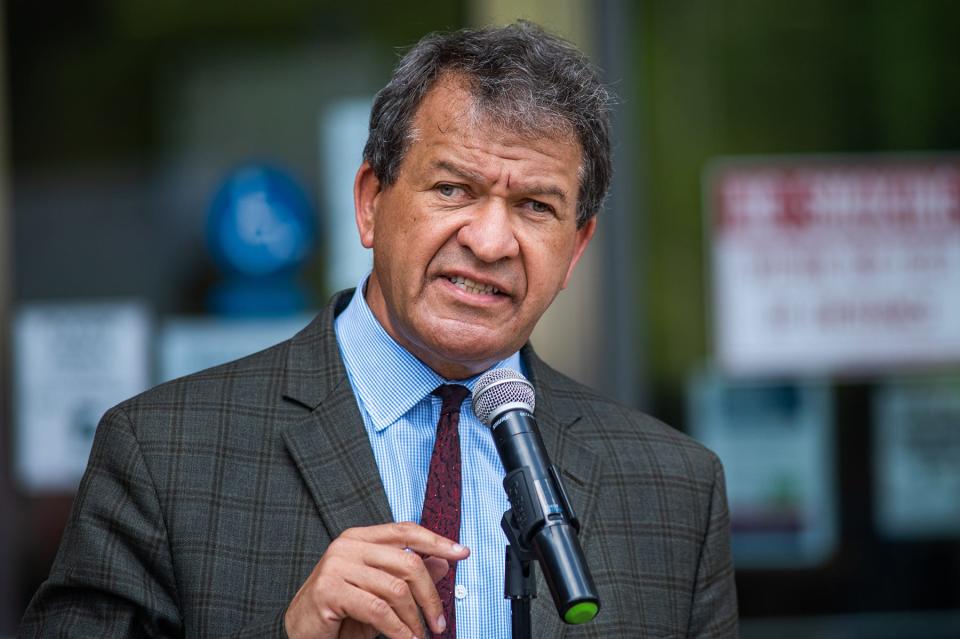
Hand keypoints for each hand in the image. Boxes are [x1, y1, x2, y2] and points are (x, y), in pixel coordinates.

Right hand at [284, 522, 469, 638]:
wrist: (302, 631)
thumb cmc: (341, 612)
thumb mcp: (380, 592)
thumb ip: (407, 576)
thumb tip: (443, 564)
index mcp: (360, 537)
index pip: (406, 531)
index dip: (436, 541)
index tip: (462, 553)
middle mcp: (348, 545)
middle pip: (407, 562)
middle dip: (430, 596)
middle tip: (440, 622)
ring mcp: (337, 565)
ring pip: (396, 589)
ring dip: (414, 619)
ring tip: (420, 636)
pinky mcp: (330, 589)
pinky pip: (378, 610)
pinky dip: (398, 630)